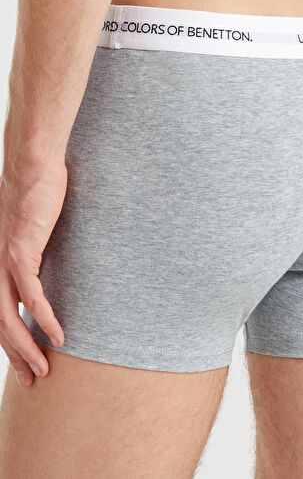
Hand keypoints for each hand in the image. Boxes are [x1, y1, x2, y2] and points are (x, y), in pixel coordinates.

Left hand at [0, 161, 66, 385]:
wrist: (33, 164)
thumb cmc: (35, 191)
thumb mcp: (29, 228)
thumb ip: (31, 249)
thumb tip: (43, 265)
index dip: (9, 343)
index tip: (25, 362)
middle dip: (15, 356)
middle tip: (33, 379)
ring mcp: (3, 260)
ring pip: (8, 317)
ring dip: (26, 348)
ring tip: (43, 368)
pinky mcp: (20, 251)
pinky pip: (32, 295)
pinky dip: (45, 319)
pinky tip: (58, 336)